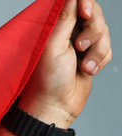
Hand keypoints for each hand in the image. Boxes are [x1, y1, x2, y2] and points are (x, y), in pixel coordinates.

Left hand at [21, 0, 111, 125]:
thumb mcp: (54, 44)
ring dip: (96, 51)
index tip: (85, 12)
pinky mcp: (92, 56)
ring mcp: (82, 44)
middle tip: (79, 47)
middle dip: (93, 32)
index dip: (85, 3)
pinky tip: (88, 71)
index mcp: (56, 26)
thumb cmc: (48, 79)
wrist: (56, 106)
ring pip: (104, 33)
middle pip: (95, 15)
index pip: (77, 3)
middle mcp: (69, 32)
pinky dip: (99, 60)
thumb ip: (64, 18)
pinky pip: (108, 49)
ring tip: (83, 66)